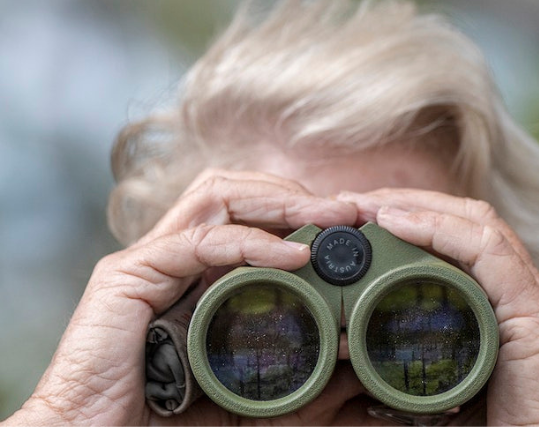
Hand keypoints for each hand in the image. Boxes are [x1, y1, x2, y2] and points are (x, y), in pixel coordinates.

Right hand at [3, 169, 384, 425]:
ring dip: (280, 201)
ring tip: (329, 220)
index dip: (302, 212)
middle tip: (349, 213)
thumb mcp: (248, 393)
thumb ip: (296, 375)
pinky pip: (198, 241)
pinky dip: (250, 242)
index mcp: (198, 273)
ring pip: (216, 196)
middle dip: (296, 195)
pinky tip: (294, 257)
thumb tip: (353, 361)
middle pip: (236, 192)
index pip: (251, 214)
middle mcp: (174, 255)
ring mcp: (150, 260)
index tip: (353, 228)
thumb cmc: (166, 420)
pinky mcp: (129, 275)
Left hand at [338, 189, 538, 425]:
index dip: (410, 217)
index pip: (459, 237)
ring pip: (478, 223)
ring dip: (416, 206)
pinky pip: (488, 252)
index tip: (357, 218)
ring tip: (365, 205)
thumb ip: (405, 360)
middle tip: (352, 203)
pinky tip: (395, 222)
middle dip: (407, 202)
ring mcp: (536, 300)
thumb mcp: (437, 387)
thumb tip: (346, 345)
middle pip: (467, 220)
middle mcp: (524, 293)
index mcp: (504, 304)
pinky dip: (439, 229)